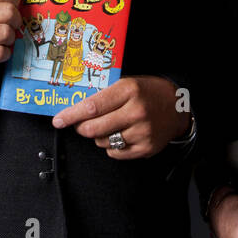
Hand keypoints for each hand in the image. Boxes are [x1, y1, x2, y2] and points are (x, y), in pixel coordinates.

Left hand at [51, 75, 189, 158]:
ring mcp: (142, 132)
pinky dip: (112, 147)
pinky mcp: (146, 148)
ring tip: (110, 125)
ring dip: (98, 136)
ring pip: (102, 142)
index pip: (92, 106)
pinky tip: (121, 135)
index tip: (58, 120)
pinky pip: (115, 153)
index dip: (71, 115)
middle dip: (81, 128)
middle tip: (81, 124)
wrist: (179, 105)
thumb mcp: (127, 84)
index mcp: (128, 90)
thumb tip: (74, 109)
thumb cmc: (147, 92)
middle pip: (93, 128)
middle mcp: (136, 111)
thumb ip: (104, 95)